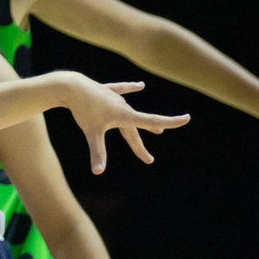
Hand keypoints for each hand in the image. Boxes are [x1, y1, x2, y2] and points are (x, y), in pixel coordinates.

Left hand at [59, 76, 189, 172]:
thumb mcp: (91, 133)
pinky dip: (130, 89)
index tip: (187, 118)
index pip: (152, 121)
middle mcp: (124, 107)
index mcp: (125, 116)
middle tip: (149, 160)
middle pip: (135, 129)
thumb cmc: (83, 110)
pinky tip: (140, 86)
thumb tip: (98, 172)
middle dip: (139, 146)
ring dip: (142, 123)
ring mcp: (115, 98)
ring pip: (131, 113)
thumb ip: (97, 152)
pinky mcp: (106, 91)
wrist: (71, 86)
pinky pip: (122, 90)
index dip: (170, 122)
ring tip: (157, 131)